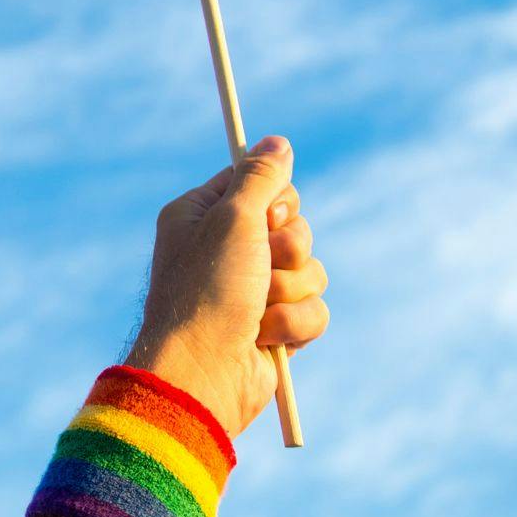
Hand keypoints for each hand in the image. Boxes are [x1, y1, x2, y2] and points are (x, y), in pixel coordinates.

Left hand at [125, 136, 328, 437]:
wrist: (202, 374)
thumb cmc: (208, 291)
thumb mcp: (232, 218)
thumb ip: (260, 177)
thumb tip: (278, 142)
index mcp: (203, 217)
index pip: (260, 185)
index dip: (277, 202)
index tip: (268, 216)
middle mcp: (226, 250)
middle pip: (294, 227)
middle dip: (289, 249)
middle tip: (263, 264)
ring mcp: (251, 291)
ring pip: (310, 270)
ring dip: (290, 289)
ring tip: (258, 308)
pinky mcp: (273, 328)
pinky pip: (313, 310)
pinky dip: (295, 324)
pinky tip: (264, 338)